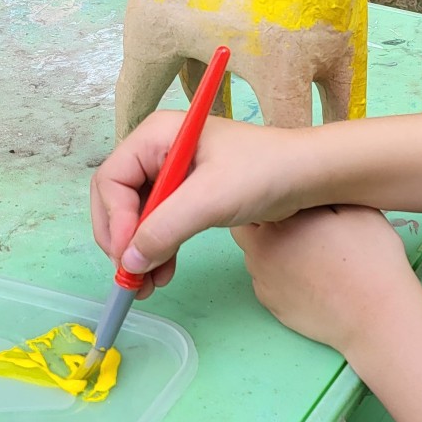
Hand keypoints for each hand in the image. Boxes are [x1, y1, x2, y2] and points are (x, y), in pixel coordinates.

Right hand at [90, 113, 317, 297]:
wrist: (308, 177)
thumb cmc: (265, 172)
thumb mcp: (211, 199)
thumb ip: (166, 228)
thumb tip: (129, 260)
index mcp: (157, 136)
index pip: (112, 180)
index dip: (114, 220)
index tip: (127, 255)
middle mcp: (158, 150)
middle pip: (118, 200)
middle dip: (122, 240)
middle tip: (131, 276)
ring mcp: (172, 174)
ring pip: (136, 218)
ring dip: (138, 251)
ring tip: (146, 285)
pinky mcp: (188, 195)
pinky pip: (158, 224)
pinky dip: (157, 249)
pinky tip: (163, 273)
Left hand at [232, 206, 421, 360]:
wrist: (376, 314)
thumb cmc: (371, 257)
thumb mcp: (356, 208)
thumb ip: (322, 194)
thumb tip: (305, 187)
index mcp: (278, 220)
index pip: (255, 199)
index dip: (271, 197)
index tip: (291, 199)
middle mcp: (260, 250)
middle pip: (246, 228)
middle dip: (263, 222)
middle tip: (296, 224)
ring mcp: (262, 281)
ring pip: (254, 256)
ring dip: (270, 249)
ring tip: (306, 253)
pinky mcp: (271, 306)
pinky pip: (265, 282)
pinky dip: (278, 275)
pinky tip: (307, 277)